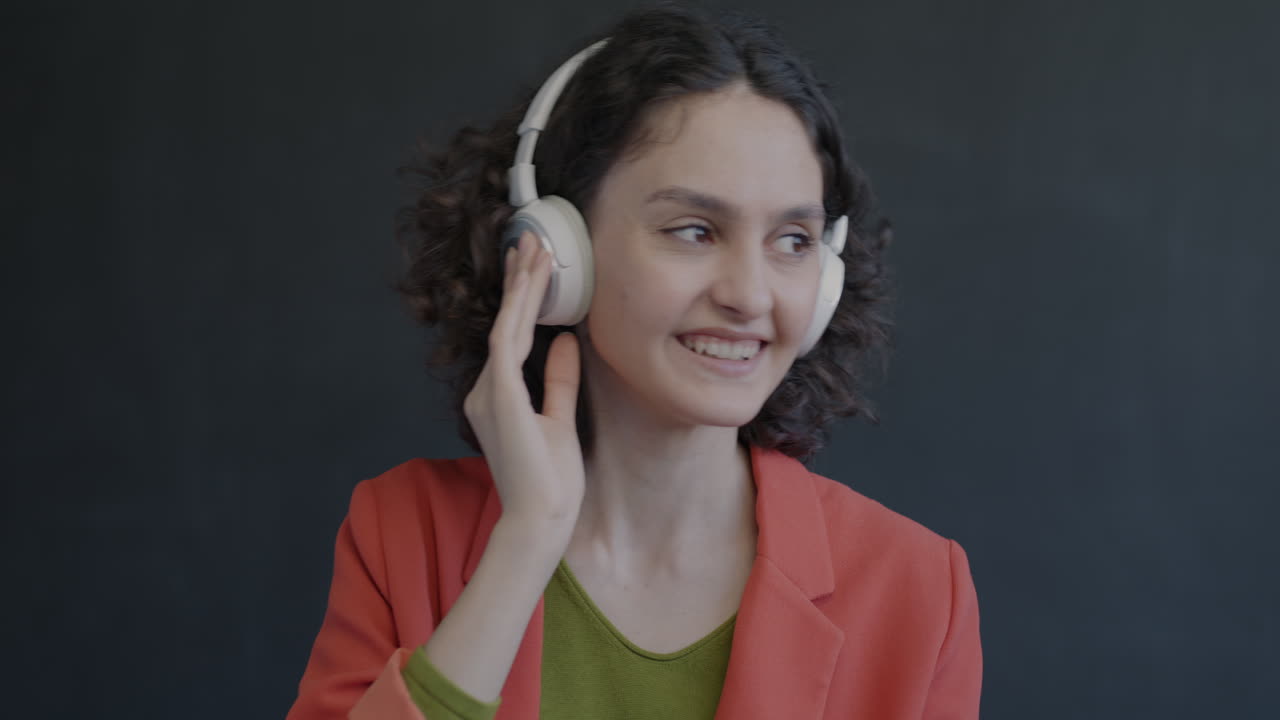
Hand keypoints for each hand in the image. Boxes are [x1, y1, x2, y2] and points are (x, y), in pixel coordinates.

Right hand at [463, 231, 584, 531]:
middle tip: (530, 240)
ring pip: (506, 324)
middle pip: (504, 323)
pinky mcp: (500, 396)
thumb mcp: (560, 418)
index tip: (534, 268)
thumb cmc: (551, 481)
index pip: (511, 338)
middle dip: (518, 280)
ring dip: (522, 284)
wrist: (540, 519)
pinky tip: (534, 282)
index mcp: (497, 398)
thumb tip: (566, 340)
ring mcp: (488, 392)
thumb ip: (558, 379)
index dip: (522, 300)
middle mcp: (485, 391)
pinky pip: (508, 340)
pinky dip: (521, 308)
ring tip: (535, 247)